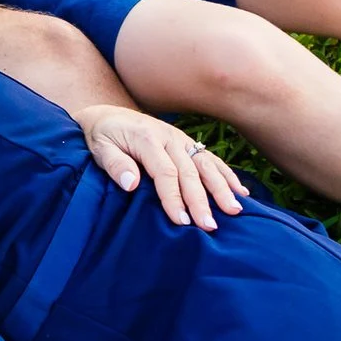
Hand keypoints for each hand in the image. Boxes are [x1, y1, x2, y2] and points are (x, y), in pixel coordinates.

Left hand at [71, 106, 245, 230]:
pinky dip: (226, 175)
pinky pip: (210, 159)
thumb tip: (131, 184)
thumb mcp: (99, 148)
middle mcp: (169, 138)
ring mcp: (181, 139)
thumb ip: (115, 164)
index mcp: (148, 139)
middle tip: (210, 225)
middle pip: (190, 172)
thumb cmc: (102, 136)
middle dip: (201, 200)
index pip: (165, 173)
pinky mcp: (187, 143)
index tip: (182, 221)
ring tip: (234, 210)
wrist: (108, 114)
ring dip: (222, 188)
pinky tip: (240, 191)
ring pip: (206, 165)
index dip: (174, 198)